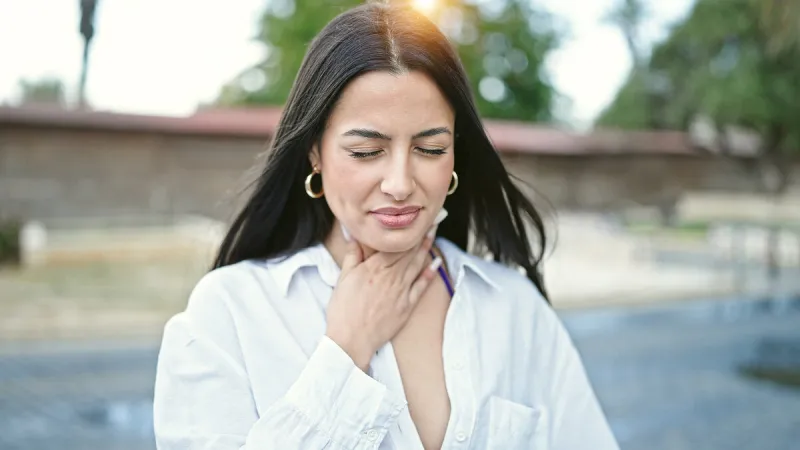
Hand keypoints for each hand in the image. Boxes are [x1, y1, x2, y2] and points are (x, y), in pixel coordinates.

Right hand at [325, 229, 442, 370]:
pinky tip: (435, 262)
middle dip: (420, 234)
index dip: (405, 231)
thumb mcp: (343, 278)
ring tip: (434, 233)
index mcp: (374, 268)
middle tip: (431, 219)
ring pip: (417, 264)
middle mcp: (391, 276)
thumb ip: (352, 255)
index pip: (393, 244)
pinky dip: (429, 273)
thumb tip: (353, 234)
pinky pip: (421, 286)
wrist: (351, 339)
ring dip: (427, 248)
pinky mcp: (407, 306)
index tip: (413, 219)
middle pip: (408, 251)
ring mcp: (401, 291)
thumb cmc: (344, 310)